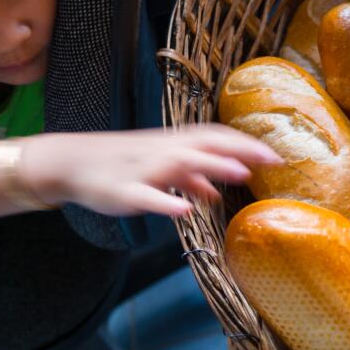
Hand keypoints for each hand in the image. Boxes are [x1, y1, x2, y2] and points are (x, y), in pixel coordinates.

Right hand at [21, 125, 280, 216]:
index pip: (216, 138)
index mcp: (174, 145)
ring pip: (180, 164)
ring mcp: (144, 169)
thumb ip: (190, 179)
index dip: (246, 144)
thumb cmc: (120, 164)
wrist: (71, 161)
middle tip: (274, 159)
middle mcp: (163, 151)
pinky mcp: (123, 190)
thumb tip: (217, 190)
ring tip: (241, 173)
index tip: (278, 154)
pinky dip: (165, 202)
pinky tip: (183, 211)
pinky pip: (146, 195)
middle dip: (241, 149)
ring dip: (211, 167)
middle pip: (207, 145)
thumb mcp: (160, 169)